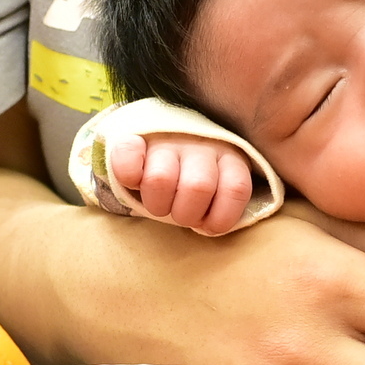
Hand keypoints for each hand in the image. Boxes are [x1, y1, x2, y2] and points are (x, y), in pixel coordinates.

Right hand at [109, 132, 257, 234]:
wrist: (167, 141)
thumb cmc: (195, 180)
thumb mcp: (221, 192)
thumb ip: (221, 209)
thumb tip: (206, 228)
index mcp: (230, 158)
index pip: (236, 189)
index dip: (220, 218)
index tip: (206, 222)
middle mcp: (201, 144)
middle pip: (197, 188)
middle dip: (185, 214)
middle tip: (178, 212)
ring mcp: (168, 139)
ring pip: (160, 180)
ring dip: (157, 204)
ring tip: (159, 204)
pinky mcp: (136, 137)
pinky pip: (128, 155)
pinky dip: (128, 173)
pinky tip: (134, 181)